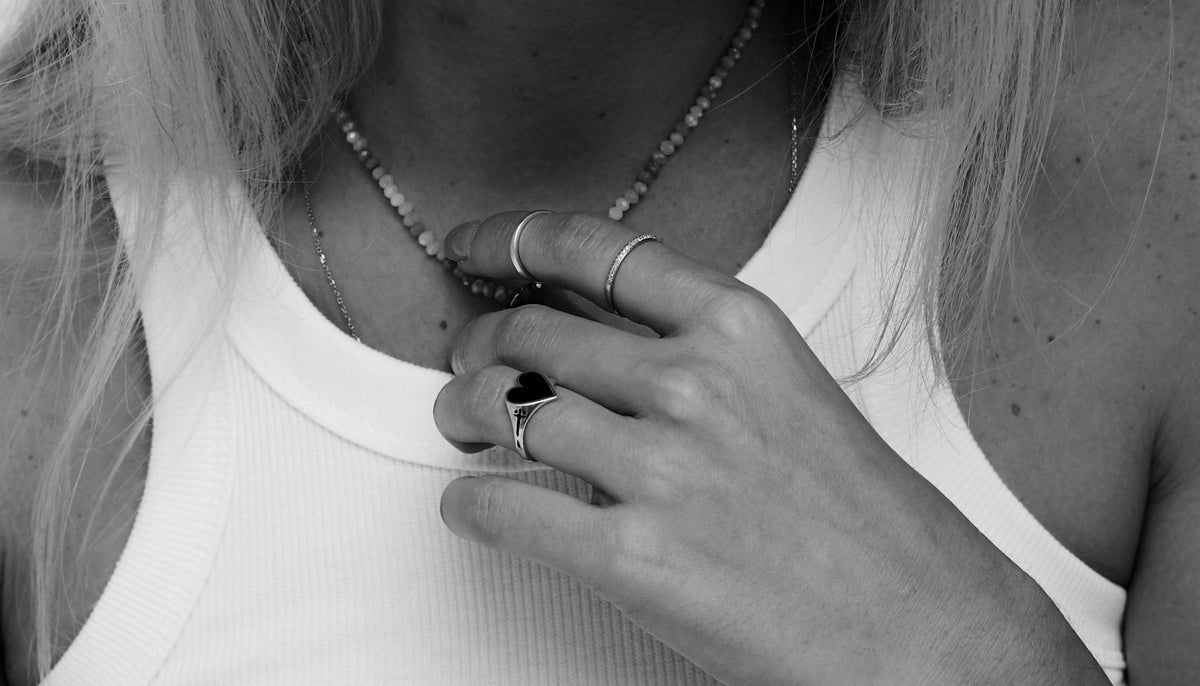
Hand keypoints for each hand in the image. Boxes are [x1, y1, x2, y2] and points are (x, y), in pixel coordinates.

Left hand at [433, 211, 1106, 685]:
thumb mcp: (792, 393)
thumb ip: (700, 357)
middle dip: (480, 344)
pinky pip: (503, 506)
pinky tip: (473, 506)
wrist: (928, 631)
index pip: (598, 250)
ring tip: (463, 428)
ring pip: (505, 407)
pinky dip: (470, 503)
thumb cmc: (867, 523)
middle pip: (534, 331)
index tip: (470, 248)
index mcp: (740, 329)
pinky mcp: (633, 557)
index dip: (512, 238)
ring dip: (462, 414)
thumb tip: (597, 342)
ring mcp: (662, 468)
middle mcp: (695, 383)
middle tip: (468, 365)